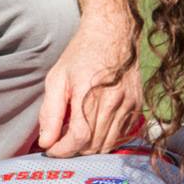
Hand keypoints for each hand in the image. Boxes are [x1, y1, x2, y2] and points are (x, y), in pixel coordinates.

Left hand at [37, 20, 141, 156]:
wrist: (113, 34)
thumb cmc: (81, 55)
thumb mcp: (57, 79)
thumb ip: (49, 113)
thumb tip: (46, 142)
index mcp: (89, 93)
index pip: (79, 138)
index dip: (63, 150)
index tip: (51, 149)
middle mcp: (113, 102)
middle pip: (93, 146)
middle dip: (74, 149)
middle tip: (61, 140)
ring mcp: (128, 105)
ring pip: (107, 145)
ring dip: (89, 147)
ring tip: (77, 134)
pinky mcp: (137, 106)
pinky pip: (121, 136)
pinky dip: (105, 139)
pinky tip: (94, 127)